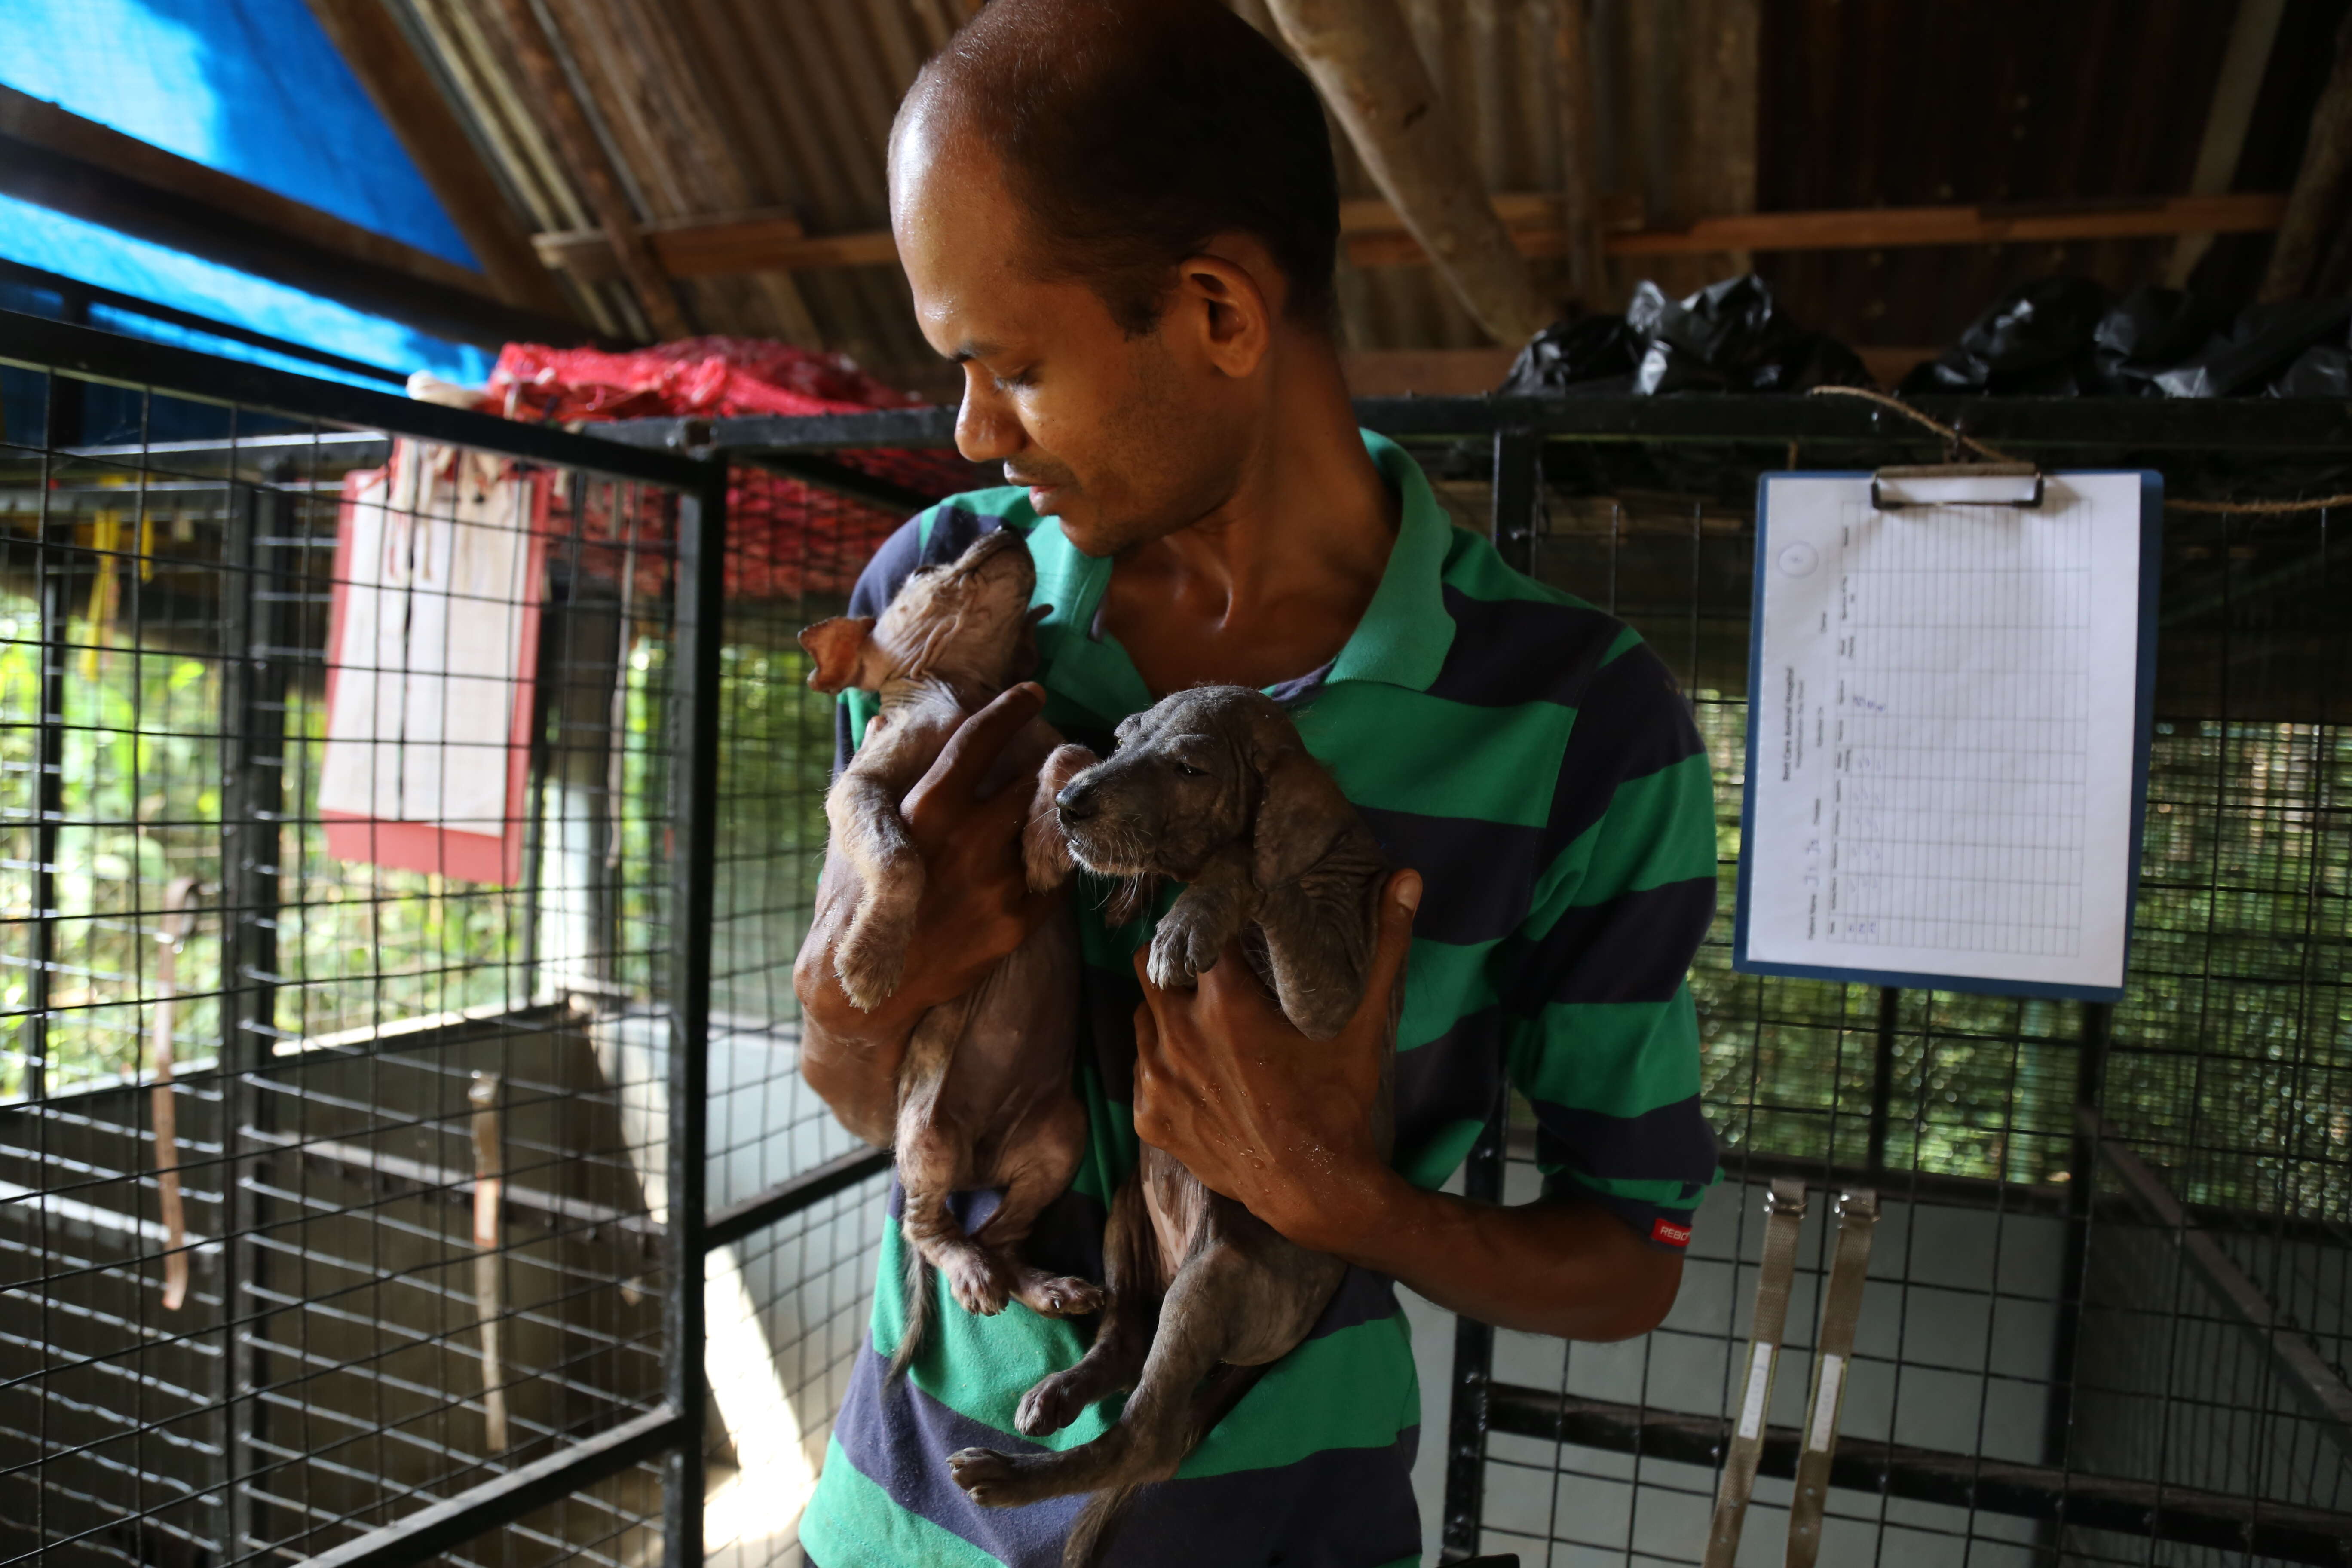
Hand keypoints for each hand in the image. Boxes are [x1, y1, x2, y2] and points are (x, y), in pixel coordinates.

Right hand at [796, 684, 1064, 1128]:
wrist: (863, 984)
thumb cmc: (854, 900)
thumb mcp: (855, 831)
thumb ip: (877, 772)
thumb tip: (885, 720)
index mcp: (925, 809)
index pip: (979, 741)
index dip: (1010, 711)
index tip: (1032, 693)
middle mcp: (966, 840)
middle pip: (1030, 781)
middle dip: (1050, 765)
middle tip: (1063, 755)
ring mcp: (995, 883)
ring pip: (1048, 827)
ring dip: (1056, 811)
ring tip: (1064, 800)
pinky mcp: (1015, 923)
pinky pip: (1052, 879)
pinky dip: (1053, 862)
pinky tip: (1050, 854)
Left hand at [1131, 868, 1420, 1249]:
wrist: (1313, 1192)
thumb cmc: (1337, 1103)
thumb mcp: (1361, 1025)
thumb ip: (1383, 946)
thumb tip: (1406, 878)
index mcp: (1224, 1001)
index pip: (1193, 928)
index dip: (1205, 919)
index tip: (1222, 919)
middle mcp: (1178, 1033)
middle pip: (1151, 963)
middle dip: (1174, 959)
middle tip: (1205, 967)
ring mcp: (1157, 1078)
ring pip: (1141, 1015)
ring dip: (1165, 1010)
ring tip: (1202, 1020)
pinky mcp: (1148, 1116)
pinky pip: (1142, 1070)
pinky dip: (1163, 1063)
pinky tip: (1198, 1071)